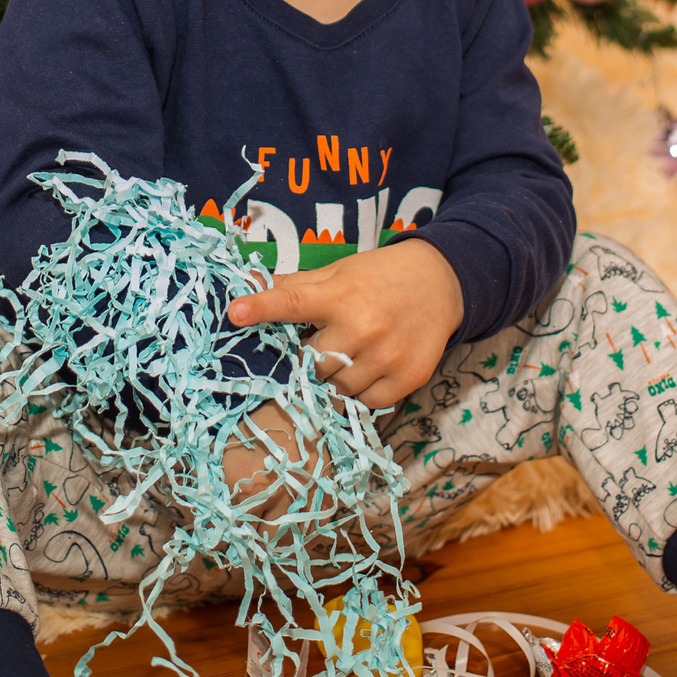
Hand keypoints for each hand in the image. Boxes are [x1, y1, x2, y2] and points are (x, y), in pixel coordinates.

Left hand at [225, 237, 464, 409]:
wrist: (442, 282)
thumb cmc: (379, 277)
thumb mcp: (338, 272)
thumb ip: (296, 285)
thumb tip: (248, 284)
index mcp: (339, 295)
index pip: (292, 301)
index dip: (261, 307)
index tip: (234, 312)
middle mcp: (363, 325)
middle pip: (313, 364)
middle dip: (313, 358)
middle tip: (327, 343)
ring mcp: (388, 355)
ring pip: (339, 389)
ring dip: (338, 378)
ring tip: (353, 354)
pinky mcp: (409, 378)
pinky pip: (369, 403)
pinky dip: (364, 392)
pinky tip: (372, 368)